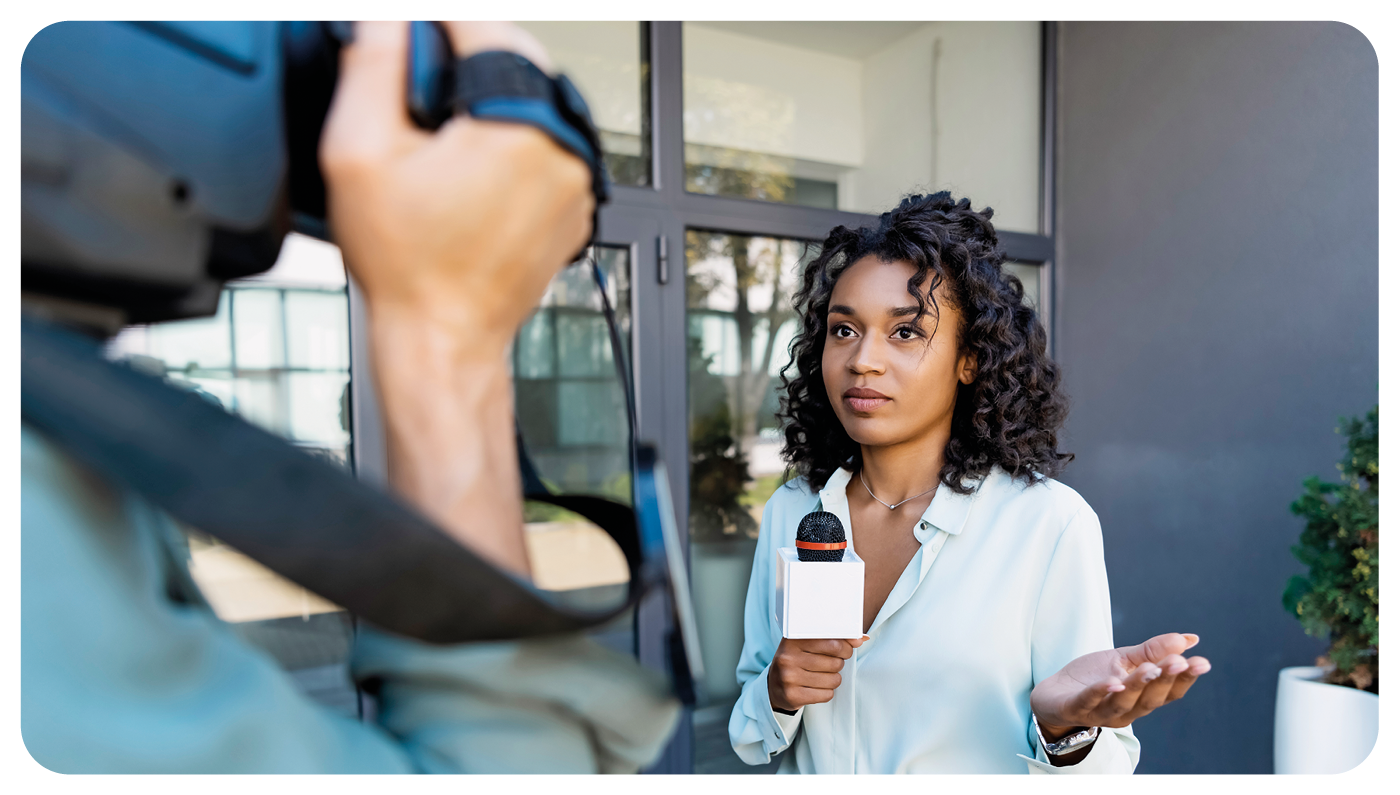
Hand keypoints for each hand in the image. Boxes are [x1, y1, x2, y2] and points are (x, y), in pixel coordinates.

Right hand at [316, 22, 591, 576]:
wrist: (444, 338)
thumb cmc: (409, 266)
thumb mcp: (360, 152)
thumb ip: (373, 66)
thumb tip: (387, 18)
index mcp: (522, 125)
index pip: (485, 27)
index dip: (437, 21)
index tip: (409, 26)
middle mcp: (564, 148)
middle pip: (516, 58)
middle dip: (462, 56)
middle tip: (413, 78)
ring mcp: (577, 179)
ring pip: (532, 99)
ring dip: (486, 95)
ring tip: (434, 132)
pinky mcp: (574, 203)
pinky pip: (545, 142)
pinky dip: (509, 136)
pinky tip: (463, 166)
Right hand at [768, 636, 866, 711]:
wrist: (774, 687)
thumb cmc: (797, 660)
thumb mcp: (808, 644)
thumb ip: (835, 638)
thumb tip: (862, 638)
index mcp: (793, 639)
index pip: (833, 642)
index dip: (845, 647)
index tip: (845, 650)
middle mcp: (788, 657)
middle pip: (835, 662)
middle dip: (838, 664)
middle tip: (828, 664)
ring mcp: (788, 678)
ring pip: (833, 679)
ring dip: (833, 679)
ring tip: (821, 676)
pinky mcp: (792, 696)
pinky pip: (827, 695)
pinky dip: (826, 692)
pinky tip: (815, 687)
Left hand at [1030, 632, 1211, 738]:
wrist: (1053, 694)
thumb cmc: (1093, 677)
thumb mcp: (1124, 659)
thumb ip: (1154, 651)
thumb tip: (1190, 638)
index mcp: (1141, 698)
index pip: (1169, 691)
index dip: (1185, 678)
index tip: (1202, 662)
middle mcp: (1126, 710)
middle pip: (1150, 699)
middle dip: (1165, 680)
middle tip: (1180, 662)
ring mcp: (1100, 712)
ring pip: (1123, 702)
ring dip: (1137, 686)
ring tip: (1149, 669)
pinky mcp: (1075, 709)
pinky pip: (1089, 702)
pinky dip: (1101, 692)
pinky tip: (1112, 682)